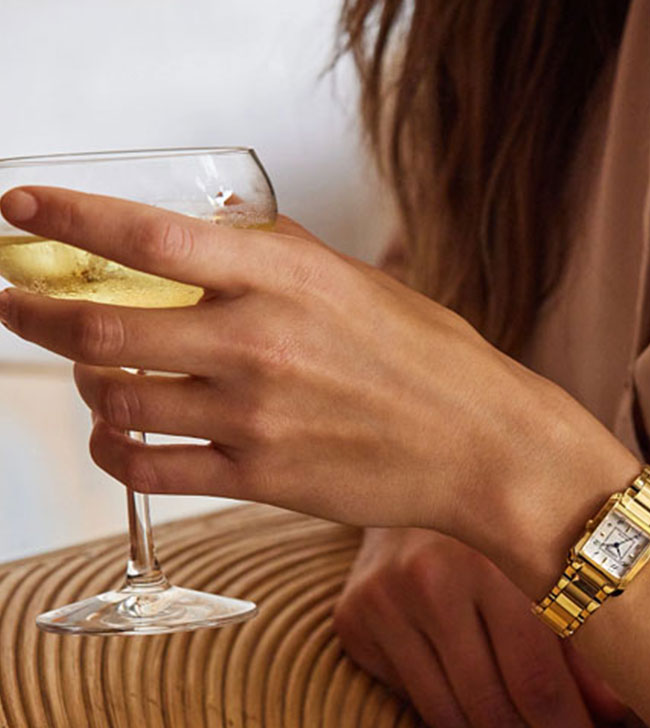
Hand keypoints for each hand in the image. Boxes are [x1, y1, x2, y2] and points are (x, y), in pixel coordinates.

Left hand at [0, 186, 614, 552]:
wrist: (485, 449)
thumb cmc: (437, 367)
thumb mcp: (366, 285)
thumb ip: (286, 256)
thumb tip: (228, 226)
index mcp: (286, 281)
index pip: (148, 237)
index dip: (68, 218)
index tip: (20, 209)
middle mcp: (258, 344)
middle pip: (104, 325)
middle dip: (39, 312)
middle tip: (19, 304)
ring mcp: (254, 416)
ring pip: (117, 399)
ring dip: (84, 384)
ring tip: (90, 377)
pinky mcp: (260, 478)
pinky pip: (150, 467)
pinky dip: (113, 452)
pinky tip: (114, 440)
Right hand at [334, 526, 625, 727]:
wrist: (421, 465)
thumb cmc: (509, 520)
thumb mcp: (559, 561)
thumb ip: (589, 637)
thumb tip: (616, 717)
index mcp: (496, 556)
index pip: (539, 680)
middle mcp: (431, 577)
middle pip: (494, 707)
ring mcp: (383, 600)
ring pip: (449, 717)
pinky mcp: (353, 618)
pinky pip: (413, 701)